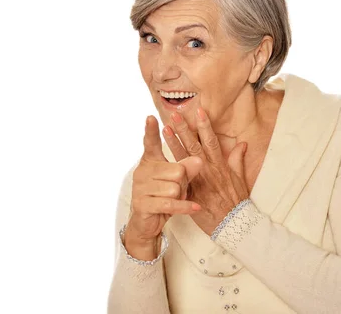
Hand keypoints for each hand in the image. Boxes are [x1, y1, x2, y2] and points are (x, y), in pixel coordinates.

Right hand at [124, 115, 202, 257]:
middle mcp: (142, 172)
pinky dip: (185, 206)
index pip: (150, 143)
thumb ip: (188, 167)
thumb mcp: (178, 180)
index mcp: (150, 161)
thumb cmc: (164, 195)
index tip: (151, 117)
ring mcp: (140, 188)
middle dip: (184, 181)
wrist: (147, 222)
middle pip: (176, 170)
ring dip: (181, 195)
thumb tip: (199, 160)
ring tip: (177, 198)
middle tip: (180, 188)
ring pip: (174, 187)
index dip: (151, 131)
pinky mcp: (144, 204)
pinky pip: (170, 203)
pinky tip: (195, 207)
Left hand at [162, 108, 249, 235]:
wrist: (233, 224)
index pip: (211, 140)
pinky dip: (170, 170)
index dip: (204, 125)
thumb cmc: (236, 201)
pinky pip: (179, 180)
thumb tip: (242, 143)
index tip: (198, 111)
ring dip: (173, 144)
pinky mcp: (191, 194)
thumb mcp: (239, 178)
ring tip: (164, 130)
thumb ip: (237, 159)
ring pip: (184, 160)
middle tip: (173, 115)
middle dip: (184, 129)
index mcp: (220, 165)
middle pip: (194, 146)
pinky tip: (161, 161)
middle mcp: (209, 171)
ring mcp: (199, 182)